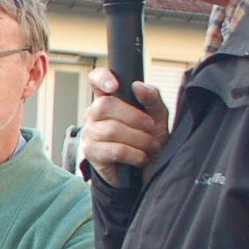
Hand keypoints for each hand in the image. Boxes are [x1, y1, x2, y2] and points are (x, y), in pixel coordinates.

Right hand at [82, 68, 170, 186]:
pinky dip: (134, 154)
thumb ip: (152, 98)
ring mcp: (90, 133)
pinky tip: (141, 158)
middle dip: (134, 117)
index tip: (115, 86)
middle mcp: (94, 114)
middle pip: (105, 105)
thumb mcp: (157, 116)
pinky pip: (114, 150)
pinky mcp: (91, 153)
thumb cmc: (148, 139)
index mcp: (109, 99)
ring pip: (112, 130)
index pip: (96, 80)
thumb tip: (138, 85)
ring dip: (139, 139)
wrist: (145, 170)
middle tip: (151, 127)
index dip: (102, 78)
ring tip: (150, 146)